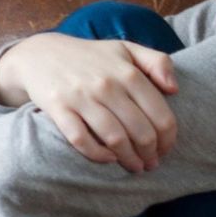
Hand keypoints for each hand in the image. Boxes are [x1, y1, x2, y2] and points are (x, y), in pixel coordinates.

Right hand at [0, 32, 178, 172]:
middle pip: (141, 132)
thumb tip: (174, 90)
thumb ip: (158, 62)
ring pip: (115, 139)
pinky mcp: (59, 108)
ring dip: (129, 160)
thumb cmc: (91, 57)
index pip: (161, 116)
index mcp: (128, 72)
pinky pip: (82, 140)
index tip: (165, 149)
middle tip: (151, 163)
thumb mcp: (127, 49)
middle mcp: (107, 84)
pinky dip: (98, 155)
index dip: (168, 140)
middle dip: (151, 154)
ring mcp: (82, 97)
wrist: (41, 54)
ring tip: (135, 167)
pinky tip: (108, 159)